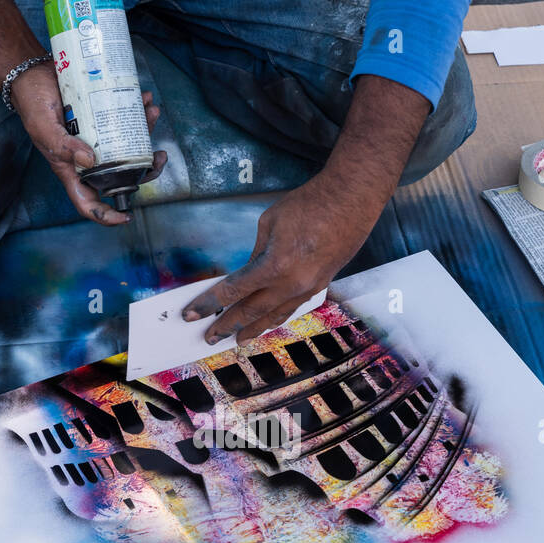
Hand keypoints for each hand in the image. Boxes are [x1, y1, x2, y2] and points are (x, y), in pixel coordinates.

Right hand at [11, 65, 166, 224]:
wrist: (32, 75)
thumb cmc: (32, 105)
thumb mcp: (45, 129)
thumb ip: (64, 147)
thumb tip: (90, 160)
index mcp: (72, 170)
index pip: (88, 202)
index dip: (107, 215)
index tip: (126, 217)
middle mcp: (88, 159)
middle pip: (120, 175)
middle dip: (144, 169)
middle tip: (159, 156)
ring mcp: (97, 139)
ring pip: (128, 146)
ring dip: (145, 131)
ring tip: (152, 112)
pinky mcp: (102, 118)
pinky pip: (124, 120)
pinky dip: (137, 110)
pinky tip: (144, 98)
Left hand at [183, 171, 383, 343]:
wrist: (351, 201)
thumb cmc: (309, 204)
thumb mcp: (269, 223)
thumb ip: (256, 252)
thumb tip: (250, 272)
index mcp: (274, 265)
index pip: (234, 291)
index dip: (209, 304)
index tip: (192, 314)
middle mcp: (291, 284)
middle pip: (251, 311)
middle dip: (227, 325)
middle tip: (209, 337)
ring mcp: (308, 288)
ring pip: (275, 316)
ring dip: (254, 329)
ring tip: (238, 340)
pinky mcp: (320, 285)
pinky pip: (293, 308)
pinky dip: (277, 317)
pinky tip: (269, 322)